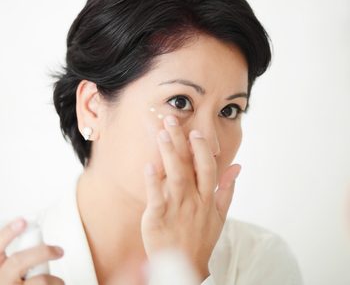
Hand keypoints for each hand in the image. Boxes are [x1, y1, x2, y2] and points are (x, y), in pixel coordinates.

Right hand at [0, 218, 64, 283]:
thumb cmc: (11, 284)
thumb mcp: (5, 272)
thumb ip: (12, 258)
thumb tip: (29, 232)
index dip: (7, 233)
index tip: (22, 221)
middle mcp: (0, 281)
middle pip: (18, 261)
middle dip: (42, 252)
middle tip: (59, 251)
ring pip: (39, 282)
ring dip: (54, 280)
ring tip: (58, 282)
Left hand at [141, 115, 240, 280]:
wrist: (185, 267)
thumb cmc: (202, 238)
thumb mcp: (220, 215)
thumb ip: (228, 190)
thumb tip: (237, 167)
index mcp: (207, 198)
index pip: (207, 168)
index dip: (202, 149)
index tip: (195, 131)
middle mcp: (194, 201)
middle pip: (189, 166)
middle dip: (181, 142)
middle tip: (172, 121)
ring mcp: (176, 209)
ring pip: (175, 176)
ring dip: (169, 154)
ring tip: (161, 134)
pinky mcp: (158, 219)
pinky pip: (156, 197)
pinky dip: (153, 181)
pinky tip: (148, 165)